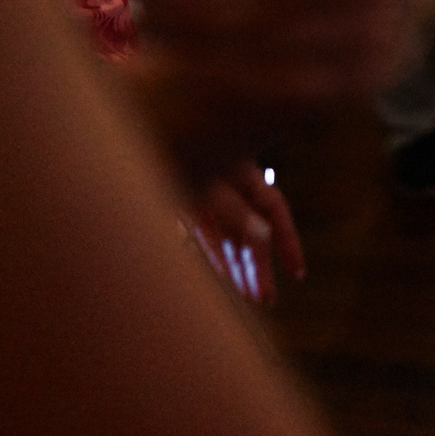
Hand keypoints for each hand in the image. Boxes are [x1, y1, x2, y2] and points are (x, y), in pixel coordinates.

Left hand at [187, 160, 304, 304]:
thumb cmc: (178, 147)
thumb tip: (263, 236)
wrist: (137, 136)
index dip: (287, 241)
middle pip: (251, 227)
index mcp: (244, 170)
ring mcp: (206, 190)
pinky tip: (222, 276)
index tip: (297, 274)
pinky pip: (205, 232)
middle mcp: (229, 181)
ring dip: (238, 264)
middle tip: (266, 299)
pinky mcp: (184, 198)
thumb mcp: (208, 181)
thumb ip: (234, 209)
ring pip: (229, 234)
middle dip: (259, 264)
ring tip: (247, 296)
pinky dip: (214, 254)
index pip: (274, 210)